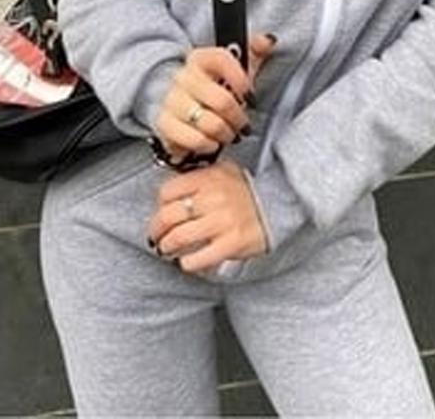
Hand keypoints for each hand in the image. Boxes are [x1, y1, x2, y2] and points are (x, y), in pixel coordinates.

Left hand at [146, 159, 267, 272]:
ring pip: (178, 238)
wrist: (278, 205)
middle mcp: (213, 198)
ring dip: (167, 247)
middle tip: (156, 237)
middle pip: (168, 216)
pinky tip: (187, 261)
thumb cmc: (247, 191)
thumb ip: (199, 176)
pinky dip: (187, 263)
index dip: (159, 205)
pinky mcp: (231, 244)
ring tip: (167, 250)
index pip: (168, 191)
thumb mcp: (224, 171)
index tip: (161, 213)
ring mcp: (222, 222)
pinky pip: (198, 258)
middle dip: (156, 230)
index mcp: (209, 178)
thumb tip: (171, 191)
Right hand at [153, 32, 276, 162]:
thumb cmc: (215, 88)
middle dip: (238, 117)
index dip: (241, 79)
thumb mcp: (236, 68)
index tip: (249, 94)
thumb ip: (254, 51)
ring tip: (228, 134)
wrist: (182, 108)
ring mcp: (172, 101)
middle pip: (222, 101)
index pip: (222, 60)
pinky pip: (194, 139)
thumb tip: (268, 40)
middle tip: (242, 123)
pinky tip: (212, 142)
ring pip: (210, 123)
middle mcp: (183, 77)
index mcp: (200, 58)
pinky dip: (208, 144)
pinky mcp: (165, 125)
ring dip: (225, 133)